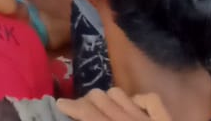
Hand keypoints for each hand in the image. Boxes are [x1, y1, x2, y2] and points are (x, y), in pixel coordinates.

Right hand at [57, 89, 171, 120]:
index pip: (87, 111)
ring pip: (119, 93)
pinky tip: (136, 111)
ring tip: (105, 110)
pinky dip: (140, 101)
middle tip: (81, 112)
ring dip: (109, 100)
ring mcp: (146, 120)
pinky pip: (150, 99)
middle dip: (86, 102)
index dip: (71, 106)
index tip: (61, 106)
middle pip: (98, 97)